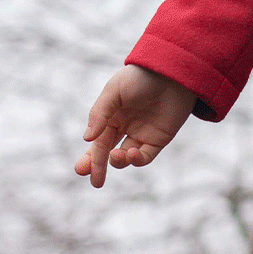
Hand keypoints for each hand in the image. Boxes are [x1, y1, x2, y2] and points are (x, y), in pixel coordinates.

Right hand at [76, 65, 197, 187]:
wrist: (172, 72)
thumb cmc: (140, 78)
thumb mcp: (114, 92)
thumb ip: (100, 114)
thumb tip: (87, 139)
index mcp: (110, 116)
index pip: (97, 141)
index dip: (89, 157)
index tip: (81, 170)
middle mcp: (124, 127)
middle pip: (108, 152)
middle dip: (99, 166)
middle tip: (95, 180)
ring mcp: (141, 134)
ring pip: (125, 157)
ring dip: (119, 161)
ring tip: (117, 156)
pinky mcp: (159, 139)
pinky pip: (145, 156)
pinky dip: (137, 159)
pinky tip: (132, 153)